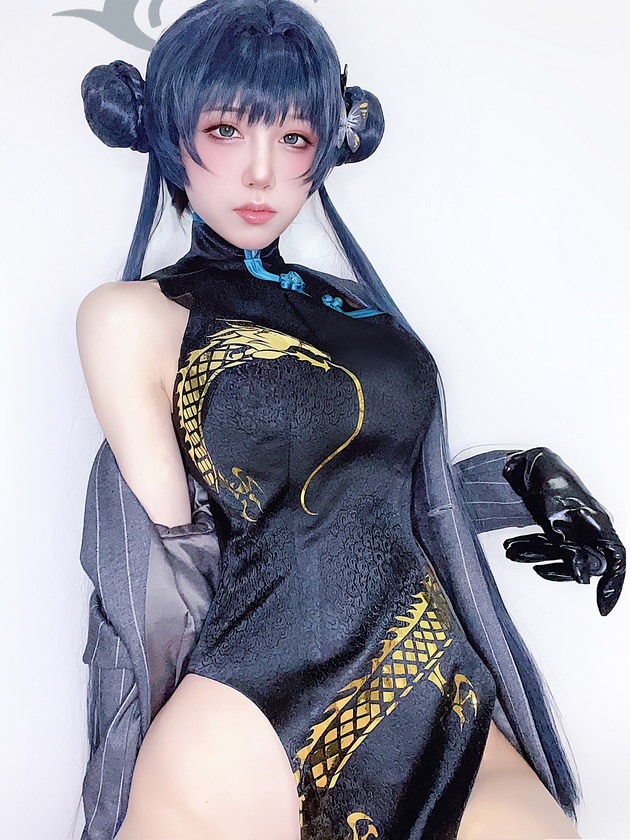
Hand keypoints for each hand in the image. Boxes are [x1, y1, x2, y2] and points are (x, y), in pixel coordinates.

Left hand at [502, 447, 624, 615]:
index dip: (613, 585)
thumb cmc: (549, 479)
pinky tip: (514, 548)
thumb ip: (570, 547)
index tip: (602, 607)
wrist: (528, 461)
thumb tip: (582, 575)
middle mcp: (592, 528)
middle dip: (555, 564)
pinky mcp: (558, 526)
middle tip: (529, 562)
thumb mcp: (557, 515)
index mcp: (601, 523)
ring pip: (561, 554)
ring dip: (536, 555)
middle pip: (583, 559)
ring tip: (510, 550)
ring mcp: (575, 528)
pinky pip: (549, 545)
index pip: (616, 560)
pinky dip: (532, 548)